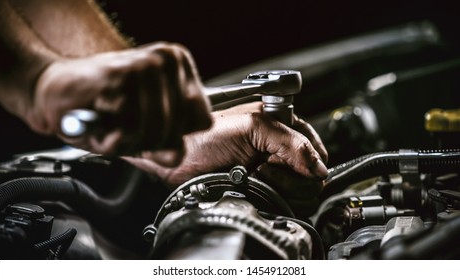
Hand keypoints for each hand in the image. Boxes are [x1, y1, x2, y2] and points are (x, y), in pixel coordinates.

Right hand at [28, 42, 211, 165]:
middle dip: (149, 142)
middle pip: (178, 131)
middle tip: (124, 127)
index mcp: (179, 66)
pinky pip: (131, 130)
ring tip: (111, 122)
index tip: (152, 128)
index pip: (203, 119)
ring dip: (127, 140)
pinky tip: (101, 118)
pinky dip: (111, 138)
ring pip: (156, 132)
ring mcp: (145, 65)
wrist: (55, 94)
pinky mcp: (120, 75)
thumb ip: (167, 146)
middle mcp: (167, 60)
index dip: (176, 136)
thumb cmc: (102, 109)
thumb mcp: (143, 132)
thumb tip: (177, 154)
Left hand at [124, 102, 327, 216]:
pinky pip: (283, 204)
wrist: (179, 159)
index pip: (316, 148)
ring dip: (279, 188)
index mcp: (283, 127)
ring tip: (254, 176)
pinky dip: (271, 199)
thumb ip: (291, 142)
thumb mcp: (252, 127)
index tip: (285, 162)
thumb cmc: (205, 136)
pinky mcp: (262, 191)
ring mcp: (272, 172)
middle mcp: (280, 150)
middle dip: (289, 175)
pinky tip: (252, 187)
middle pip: (311, 175)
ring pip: (300, 193)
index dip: (307, 160)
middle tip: (263, 168)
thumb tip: (319, 167)